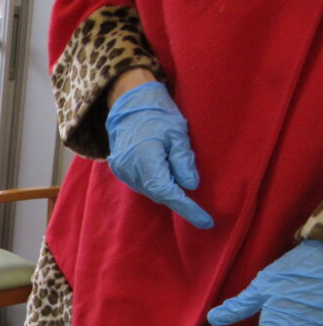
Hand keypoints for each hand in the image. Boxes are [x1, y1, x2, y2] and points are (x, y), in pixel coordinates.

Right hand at [105, 81, 213, 228]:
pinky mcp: (119, 169)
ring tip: (180, 180)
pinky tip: (165, 175)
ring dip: (166, 190)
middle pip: (157, 193)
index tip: (205, 221)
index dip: (187, 208)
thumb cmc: (158, 115)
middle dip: (178, 198)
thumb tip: (190, 186)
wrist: (130, 104)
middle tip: (198, 205)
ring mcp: (121, 170)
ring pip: (149, 190)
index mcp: (145, 157)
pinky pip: (141, 184)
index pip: (167, 191)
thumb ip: (183, 161)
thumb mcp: (178, 134)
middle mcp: (129, 168)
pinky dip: (155, 184)